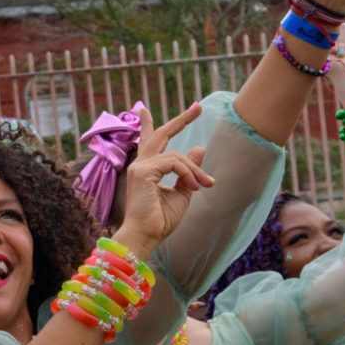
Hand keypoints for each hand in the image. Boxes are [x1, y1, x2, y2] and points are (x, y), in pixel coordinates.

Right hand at [113, 100, 212, 253]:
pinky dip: (188, 173)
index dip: (171, 126)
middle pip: (161, 134)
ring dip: (195, 170)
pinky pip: (174, 163)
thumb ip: (188, 172)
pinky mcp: (143, 172)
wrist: (145, 237)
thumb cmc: (159, 221)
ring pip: (176, 155)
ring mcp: (140, 167)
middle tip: (197, 107)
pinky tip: (193, 186)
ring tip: (205, 184)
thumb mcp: (181, 194)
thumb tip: (199, 148)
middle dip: (181, 120)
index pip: (155, 141)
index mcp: (146, 170)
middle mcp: (140, 165)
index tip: (183, 112)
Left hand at [323, 22, 344, 94]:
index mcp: (326, 34)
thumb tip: (316, 28)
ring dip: (343, 42)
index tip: (329, 51)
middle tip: (338, 54)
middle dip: (336, 41)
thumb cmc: (334, 66)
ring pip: (344, 26)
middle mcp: (337, 32)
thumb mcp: (323, 53)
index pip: (324, 25)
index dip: (326, 36)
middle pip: (334, 25)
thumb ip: (320, 40)